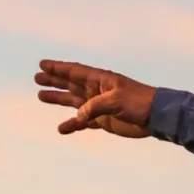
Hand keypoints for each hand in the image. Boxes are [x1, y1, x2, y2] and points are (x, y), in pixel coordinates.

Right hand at [35, 59, 156, 137]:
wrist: (156, 117)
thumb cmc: (139, 102)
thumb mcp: (116, 100)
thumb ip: (95, 107)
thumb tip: (79, 116)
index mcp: (99, 80)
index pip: (74, 72)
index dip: (58, 68)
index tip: (42, 64)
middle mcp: (96, 91)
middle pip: (70, 84)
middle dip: (54, 81)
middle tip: (37, 78)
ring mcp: (98, 106)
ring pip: (73, 101)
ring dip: (58, 99)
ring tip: (41, 96)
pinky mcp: (103, 120)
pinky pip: (83, 122)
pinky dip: (73, 125)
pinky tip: (62, 129)